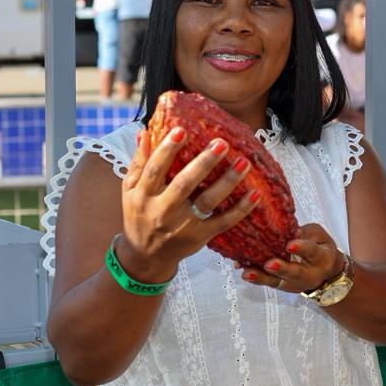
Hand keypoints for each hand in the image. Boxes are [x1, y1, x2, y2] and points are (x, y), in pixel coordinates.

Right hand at [119, 128, 258, 282]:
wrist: (146, 255)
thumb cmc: (140, 214)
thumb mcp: (130, 190)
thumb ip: (138, 162)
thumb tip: (144, 132)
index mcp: (143, 195)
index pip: (155, 169)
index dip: (167, 150)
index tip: (182, 130)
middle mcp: (162, 210)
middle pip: (184, 184)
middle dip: (203, 163)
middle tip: (221, 143)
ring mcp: (183, 225)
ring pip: (207, 202)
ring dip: (227, 182)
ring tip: (243, 162)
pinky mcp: (200, 237)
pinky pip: (224, 222)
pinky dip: (240, 210)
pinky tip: (255, 194)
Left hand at [241, 223, 345, 293]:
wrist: (323, 270)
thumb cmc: (319, 246)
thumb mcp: (318, 235)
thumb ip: (304, 233)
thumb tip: (285, 228)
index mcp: (322, 258)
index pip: (312, 252)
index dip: (301, 248)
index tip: (289, 245)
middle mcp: (310, 275)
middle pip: (295, 272)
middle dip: (281, 268)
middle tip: (268, 264)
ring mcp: (294, 283)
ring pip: (277, 281)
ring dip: (261, 277)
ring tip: (247, 273)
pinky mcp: (282, 286)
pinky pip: (268, 282)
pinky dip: (255, 277)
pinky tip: (244, 271)